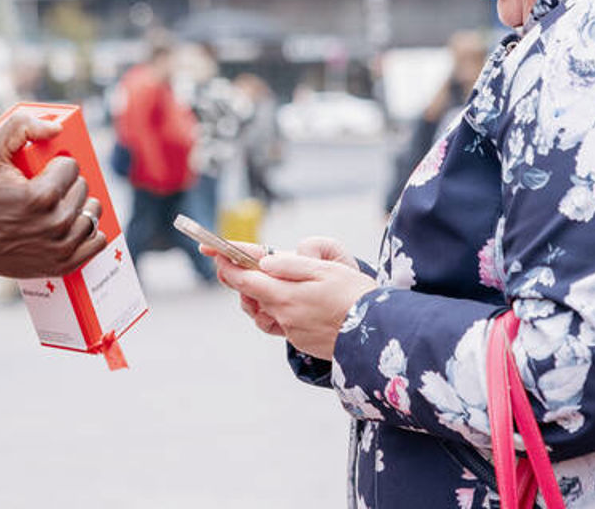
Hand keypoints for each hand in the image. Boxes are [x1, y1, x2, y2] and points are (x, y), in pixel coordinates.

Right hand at [0, 111, 105, 278]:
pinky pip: (96, 242)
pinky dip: (90, 232)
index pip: (72, 166)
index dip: (56, 165)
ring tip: (59, 205)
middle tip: (46, 188)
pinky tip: (74, 224)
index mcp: (42, 195)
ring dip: (80, 206)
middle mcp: (55, 223)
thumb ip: (20, 126)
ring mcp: (60, 247)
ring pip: (92, 213)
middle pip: (83, 188)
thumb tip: (56, 128)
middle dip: (67, 184)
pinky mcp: (62, 264)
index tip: (42, 172)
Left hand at [215, 245, 375, 360]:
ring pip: (264, 310)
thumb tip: (263, 263)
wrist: (381, 333)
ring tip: (266, 280)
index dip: (226, 265)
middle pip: (251, 296)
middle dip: (241, 278)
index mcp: (285, 296)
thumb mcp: (325, 271)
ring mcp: (292, 331)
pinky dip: (278, 309)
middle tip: (235, 261)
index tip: (213, 252)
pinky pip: (281, 322)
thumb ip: (291, 266)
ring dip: (259, 295)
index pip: (244, 280)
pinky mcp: (302, 341)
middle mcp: (284, 317)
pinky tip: (291, 300)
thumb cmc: (355, 295)